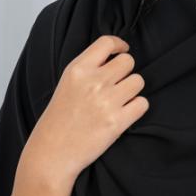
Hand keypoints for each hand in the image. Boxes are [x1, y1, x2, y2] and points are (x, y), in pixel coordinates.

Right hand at [26, 35, 149, 183]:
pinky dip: (136, 108)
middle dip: (125, 72)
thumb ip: (88, 69)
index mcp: (78, 69)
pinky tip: (123, 114)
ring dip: (132, 91)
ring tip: (118, 102)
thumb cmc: (59, 119)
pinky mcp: (117, 122)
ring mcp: (106, 101)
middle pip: (128, 62)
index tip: (122, 50)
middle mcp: (93, 82)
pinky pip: (142, 103)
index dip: (119, 45)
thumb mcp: (67, 84)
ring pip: (138, 81)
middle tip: (116, 86)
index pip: (107, 42)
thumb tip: (115, 58)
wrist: (52, 152)